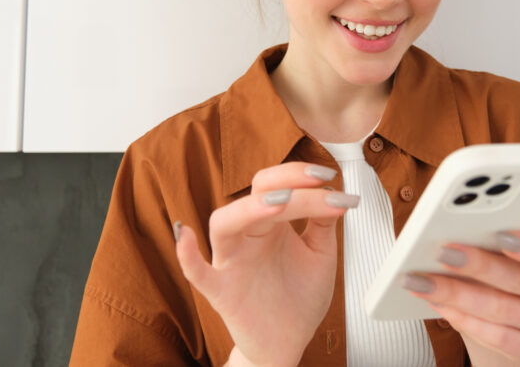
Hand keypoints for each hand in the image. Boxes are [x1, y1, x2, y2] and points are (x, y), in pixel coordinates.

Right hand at [174, 162, 357, 366]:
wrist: (288, 343)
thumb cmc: (299, 298)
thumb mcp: (320, 254)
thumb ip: (323, 222)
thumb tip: (333, 191)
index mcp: (271, 224)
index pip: (276, 186)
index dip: (298, 175)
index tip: (327, 175)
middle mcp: (249, 237)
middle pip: (253, 196)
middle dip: (283, 184)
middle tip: (315, 183)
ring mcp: (232, 262)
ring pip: (223, 224)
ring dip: (248, 209)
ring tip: (279, 204)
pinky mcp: (221, 292)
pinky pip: (197, 273)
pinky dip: (186, 255)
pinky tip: (186, 236)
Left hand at [404, 232, 519, 366]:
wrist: (513, 311)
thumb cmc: (504, 265)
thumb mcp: (504, 247)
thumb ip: (490, 236)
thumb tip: (453, 228)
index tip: (502, 235)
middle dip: (478, 265)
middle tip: (442, 253)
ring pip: (501, 310)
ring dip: (456, 293)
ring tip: (423, 281)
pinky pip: (496, 337)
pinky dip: (463, 319)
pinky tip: (439, 305)